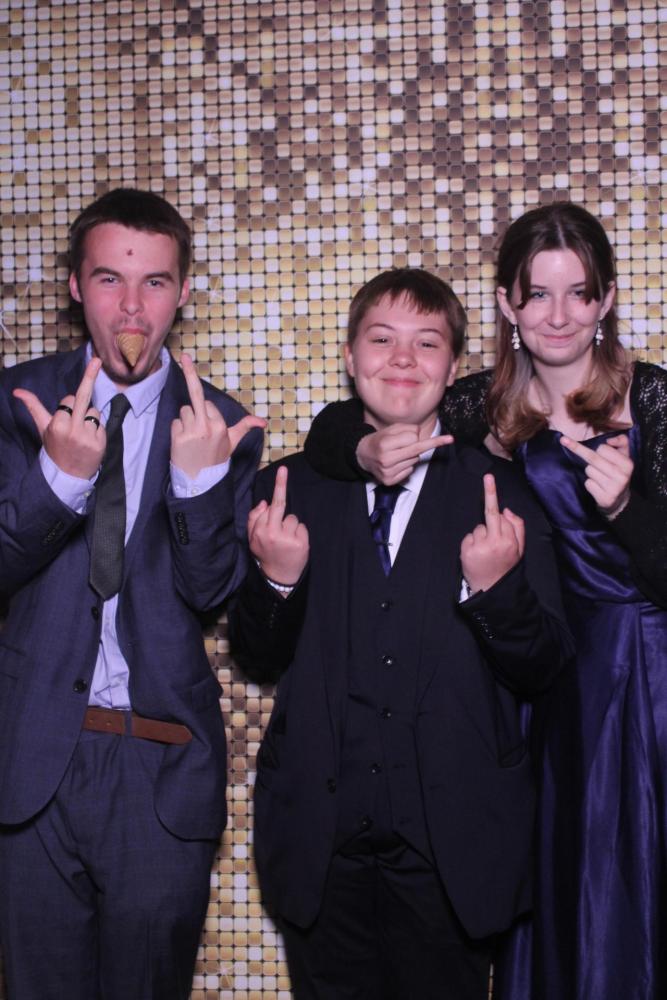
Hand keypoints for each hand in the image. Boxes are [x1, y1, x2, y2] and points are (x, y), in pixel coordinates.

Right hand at [13, 357, 104, 478]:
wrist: (67, 475)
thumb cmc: (55, 447)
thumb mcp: (42, 427)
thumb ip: (33, 407)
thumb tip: (16, 391)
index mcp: (56, 424)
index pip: (69, 398)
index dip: (68, 404)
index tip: (65, 415)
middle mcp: (72, 430)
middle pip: (83, 396)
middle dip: (90, 376)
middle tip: (98, 360)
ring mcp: (87, 437)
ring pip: (94, 411)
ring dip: (89, 417)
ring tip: (82, 433)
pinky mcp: (100, 443)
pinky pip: (102, 424)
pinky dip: (97, 429)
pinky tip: (90, 440)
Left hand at [171, 354, 265, 477]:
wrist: (201, 481)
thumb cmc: (216, 459)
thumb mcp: (232, 442)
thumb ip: (245, 427)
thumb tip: (263, 422)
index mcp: (221, 425)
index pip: (208, 404)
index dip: (206, 413)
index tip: (206, 425)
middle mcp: (207, 426)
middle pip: (195, 400)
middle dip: (192, 391)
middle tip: (186, 362)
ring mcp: (192, 431)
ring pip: (184, 411)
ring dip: (185, 422)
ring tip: (191, 440)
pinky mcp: (178, 438)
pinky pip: (175, 422)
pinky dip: (177, 431)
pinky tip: (183, 444)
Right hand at [248, 466, 308, 585]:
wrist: (278, 577)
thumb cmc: (265, 552)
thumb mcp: (253, 538)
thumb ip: (254, 519)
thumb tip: (265, 502)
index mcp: (261, 531)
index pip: (270, 505)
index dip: (278, 486)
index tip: (282, 469)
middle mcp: (273, 534)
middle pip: (281, 506)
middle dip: (281, 485)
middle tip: (283, 470)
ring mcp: (289, 539)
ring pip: (293, 518)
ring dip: (290, 525)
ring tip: (286, 539)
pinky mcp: (301, 544)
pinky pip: (302, 528)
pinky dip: (299, 533)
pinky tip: (294, 544)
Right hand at [357, 424, 453, 485]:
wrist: (363, 455)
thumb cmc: (380, 439)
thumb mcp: (392, 428)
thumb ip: (409, 429)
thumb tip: (424, 437)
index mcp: (385, 444)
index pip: (414, 439)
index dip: (416, 434)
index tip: (449, 438)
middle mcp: (386, 459)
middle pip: (417, 451)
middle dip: (416, 445)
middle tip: (416, 443)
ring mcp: (387, 472)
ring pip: (415, 461)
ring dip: (411, 456)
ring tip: (397, 453)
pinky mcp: (389, 481)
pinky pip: (410, 471)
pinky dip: (407, 466)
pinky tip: (396, 463)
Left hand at [460, 474, 524, 593]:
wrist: (493, 589)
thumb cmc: (506, 566)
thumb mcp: (519, 549)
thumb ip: (517, 528)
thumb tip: (506, 509)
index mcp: (509, 541)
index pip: (502, 516)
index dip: (494, 497)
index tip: (489, 478)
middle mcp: (495, 542)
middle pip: (490, 514)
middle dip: (489, 493)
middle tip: (488, 478)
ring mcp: (479, 547)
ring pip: (479, 528)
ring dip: (481, 535)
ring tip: (486, 550)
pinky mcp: (467, 552)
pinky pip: (469, 537)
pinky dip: (472, 543)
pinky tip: (477, 554)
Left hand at [560, 434, 631, 518]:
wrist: (620, 500)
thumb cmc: (619, 472)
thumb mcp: (624, 455)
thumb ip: (621, 441)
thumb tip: (610, 440)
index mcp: (628, 464)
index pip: (602, 448)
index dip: (600, 450)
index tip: (602, 452)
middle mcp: (622, 476)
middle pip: (592, 458)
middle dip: (587, 456)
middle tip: (589, 458)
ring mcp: (614, 489)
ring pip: (588, 470)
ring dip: (590, 472)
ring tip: (601, 477)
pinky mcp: (605, 499)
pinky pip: (587, 484)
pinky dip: (590, 484)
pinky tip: (599, 487)